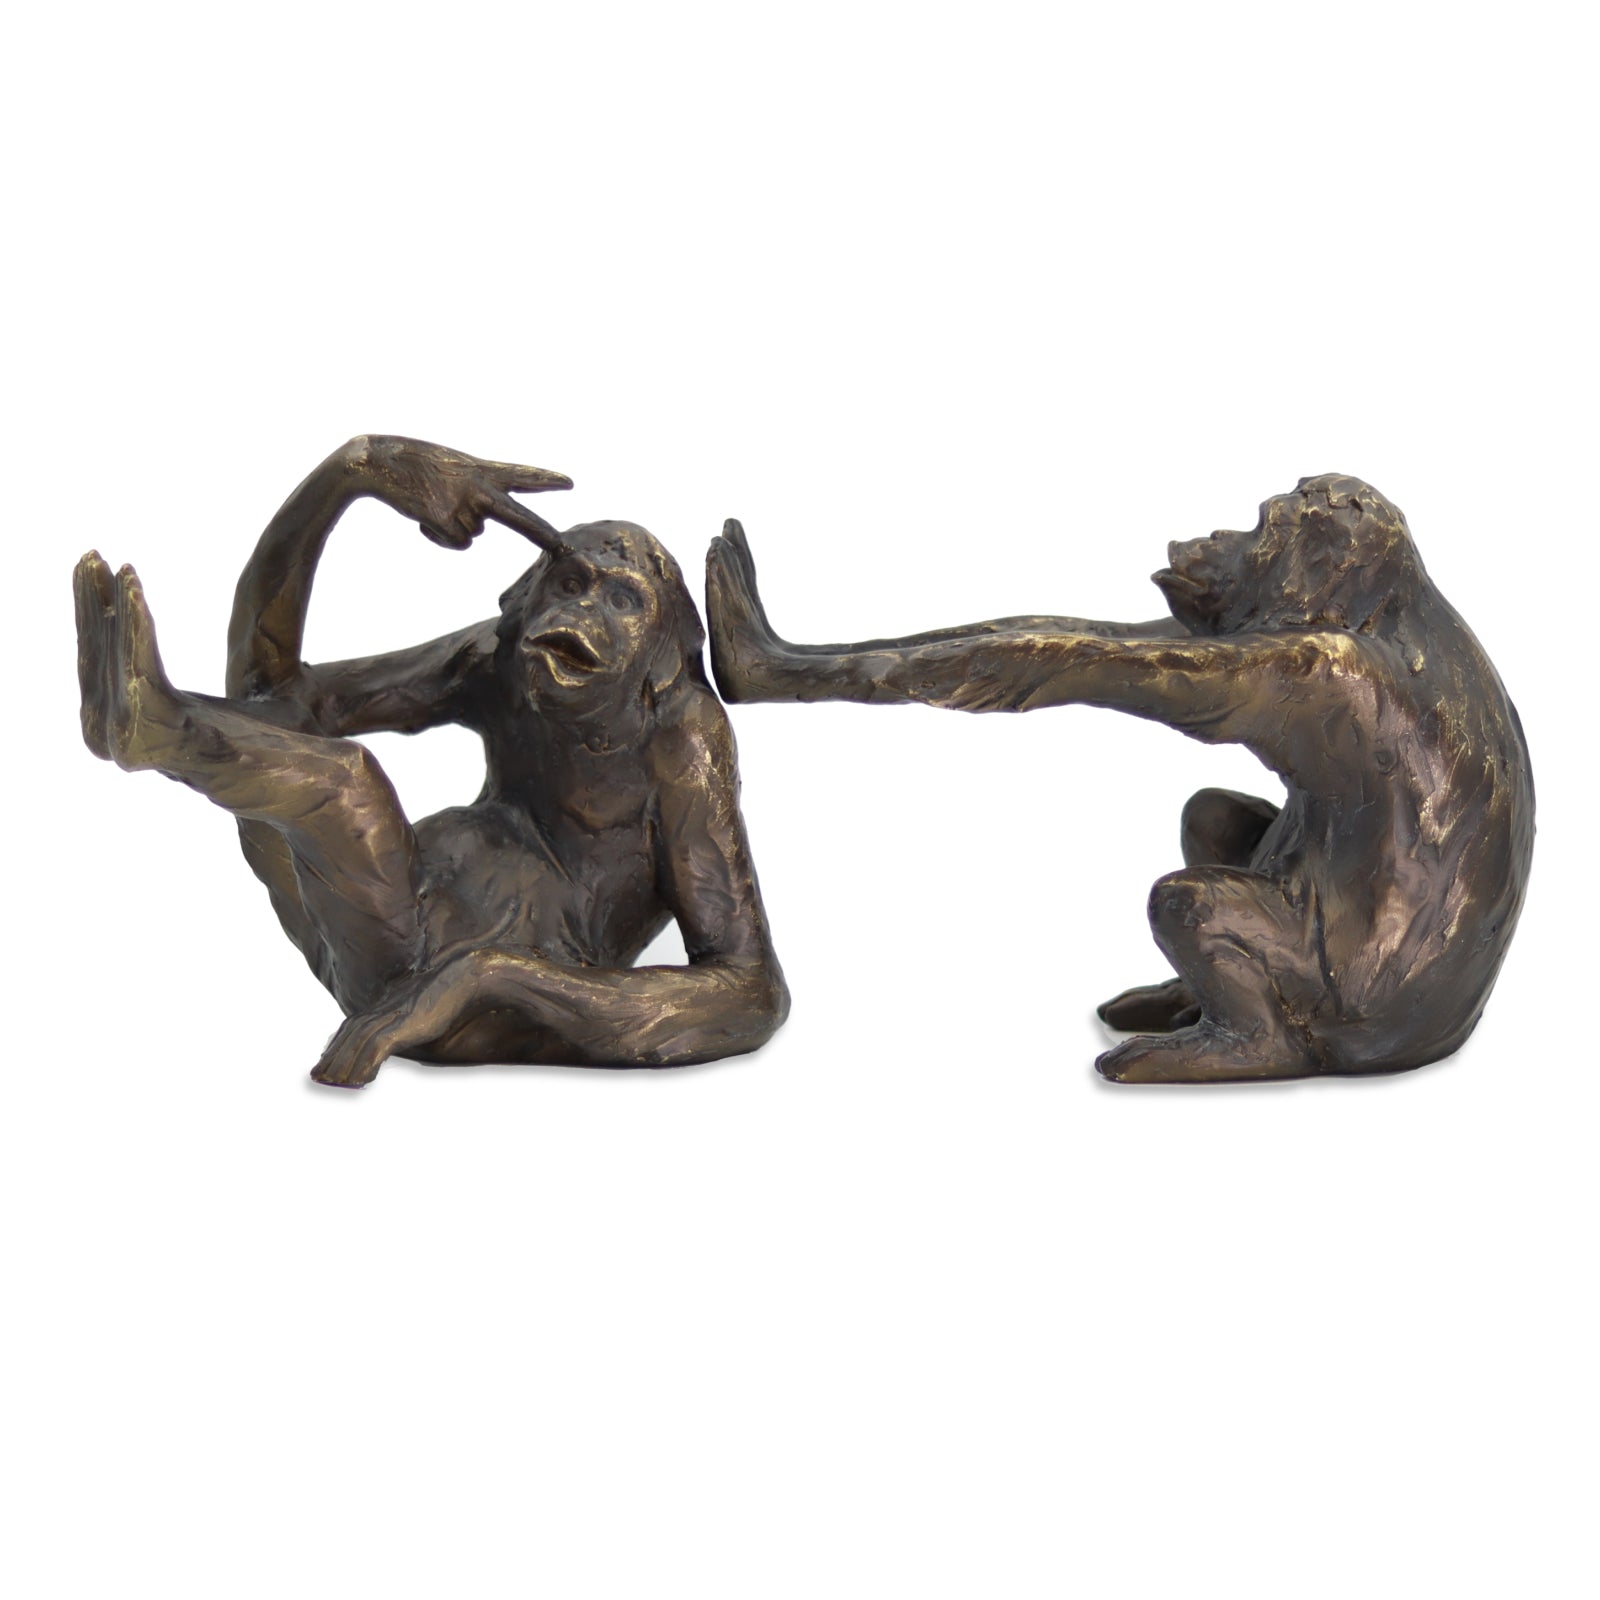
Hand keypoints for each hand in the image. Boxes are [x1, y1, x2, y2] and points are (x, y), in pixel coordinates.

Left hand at [309, 950, 502, 1087]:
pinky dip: (366, 1066)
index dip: (335, 1047)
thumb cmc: (445, 994)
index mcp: (382, 1006)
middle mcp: (381, 1011)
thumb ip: (404, 1020)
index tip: (325, 1064)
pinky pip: (377, 1049)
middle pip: (346, 1037)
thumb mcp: (418, 1009)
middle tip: (318, 1079)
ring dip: (344, 1067)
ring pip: (356, 1046)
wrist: (461, 977)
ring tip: (334, 1085)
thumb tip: (401, 1032)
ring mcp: (390, 1017)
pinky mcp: (402, 1025)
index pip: (349, 1028)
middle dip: (332, 1059)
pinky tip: (362, 1082)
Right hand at [344, 435, 571, 550]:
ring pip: (473, 535)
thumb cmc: (415, 466)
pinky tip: (422, 516)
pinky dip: (438, 537)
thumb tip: (478, 531)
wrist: (379, 462)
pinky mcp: (447, 523)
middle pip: (518, 518)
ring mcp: (464, 506)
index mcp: (481, 470)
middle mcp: (478, 488)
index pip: (520, 475)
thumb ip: (476, 492)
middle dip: (540, 533)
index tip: (569, 483)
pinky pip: (455, 544)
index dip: (545, 479)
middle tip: (561, 545)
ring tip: (430, 503)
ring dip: (451, 527)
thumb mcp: (453, 471)